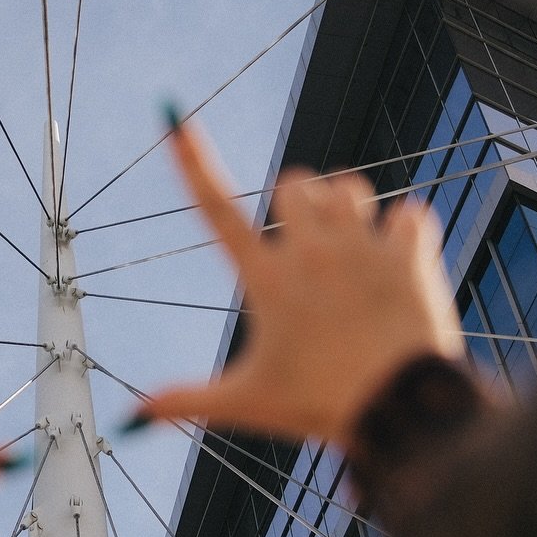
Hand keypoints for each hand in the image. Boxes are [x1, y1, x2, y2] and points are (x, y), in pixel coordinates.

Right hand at [144, 121, 463, 444]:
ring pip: (349, 187)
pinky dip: (405, 231)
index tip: (172, 115)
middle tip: (309, 246)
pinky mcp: (409, 255)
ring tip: (352, 250)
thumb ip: (185, 401)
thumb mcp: (246, 403)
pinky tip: (401, 262)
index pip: (215, 208)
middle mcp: (311, 251)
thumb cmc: (316, 406)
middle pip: (293, 181)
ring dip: (347, 208)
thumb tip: (127, 420)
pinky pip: (409, 213)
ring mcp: (361, 249)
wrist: (399, 414)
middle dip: (297, 202)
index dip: (191, 160)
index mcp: (266, 278)